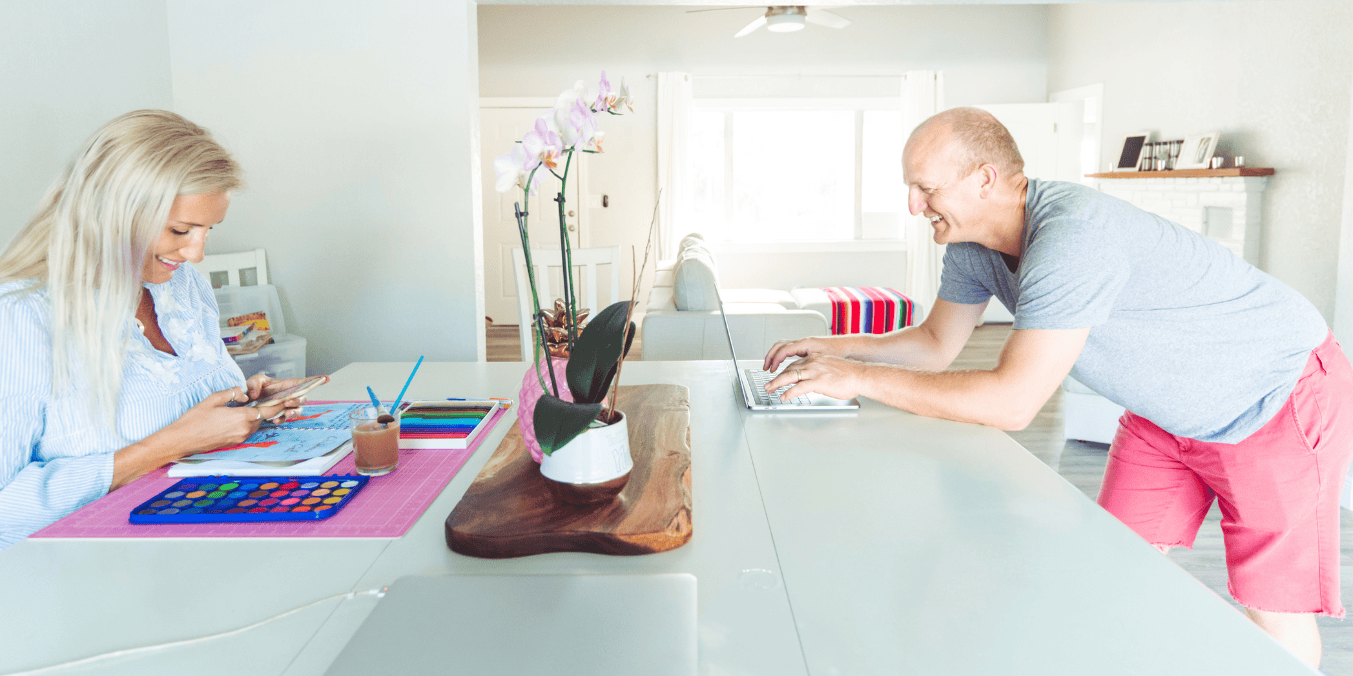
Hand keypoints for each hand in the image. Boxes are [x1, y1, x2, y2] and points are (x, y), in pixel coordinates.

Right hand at [159, 386, 288, 456]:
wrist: (182, 440)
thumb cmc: (194, 420)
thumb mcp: (212, 399)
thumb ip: (231, 393)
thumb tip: (244, 394)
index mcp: (241, 417)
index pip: (268, 410)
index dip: (280, 404)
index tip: (289, 399)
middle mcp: (244, 429)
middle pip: (263, 417)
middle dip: (265, 408)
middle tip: (265, 399)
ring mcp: (240, 438)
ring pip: (255, 424)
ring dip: (254, 416)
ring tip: (248, 407)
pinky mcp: (234, 443)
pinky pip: (247, 431)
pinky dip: (247, 423)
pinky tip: (237, 417)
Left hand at [246, 374, 328, 421]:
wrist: (248, 402)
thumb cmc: (255, 389)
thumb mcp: (254, 381)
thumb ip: (254, 383)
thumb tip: (256, 393)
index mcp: (287, 385)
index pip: (304, 382)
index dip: (316, 380)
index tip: (326, 378)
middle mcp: (290, 396)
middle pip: (302, 398)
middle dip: (298, 400)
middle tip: (289, 401)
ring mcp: (286, 407)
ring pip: (297, 410)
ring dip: (294, 412)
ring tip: (287, 413)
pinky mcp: (279, 416)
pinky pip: (285, 419)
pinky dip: (281, 420)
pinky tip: (275, 420)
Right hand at [763, 336, 843, 372]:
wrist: (850, 348)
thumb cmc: (840, 354)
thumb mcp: (823, 364)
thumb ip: (808, 372)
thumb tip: (796, 381)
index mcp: (806, 344)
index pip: (784, 350)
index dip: (775, 360)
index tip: (771, 370)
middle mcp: (804, 343)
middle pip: (780, 346)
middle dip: (770, 357)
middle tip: (766, 368)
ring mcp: (805, 344)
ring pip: (784, 347)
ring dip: (776, 356)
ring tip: (771, 367)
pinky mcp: (808, 348)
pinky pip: (791, 350)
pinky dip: (784, 357)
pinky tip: (784, 366)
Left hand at [764, 354, 867, 402]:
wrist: (861, 375)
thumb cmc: (850, 375)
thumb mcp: (830, 369)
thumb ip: (818, 373)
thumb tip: (810, 382)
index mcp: (815, 358)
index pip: (794, 364)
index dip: (784, 372)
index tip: (778, 377)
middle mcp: (812, 362)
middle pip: (789, 369)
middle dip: (776, 378)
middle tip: (768, 385)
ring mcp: (815, 371)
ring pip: (789, 376)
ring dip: (776, 384)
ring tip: (769, 390)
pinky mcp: (818, 381)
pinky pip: (798, 387)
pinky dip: (788, 392)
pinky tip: (784, 397)